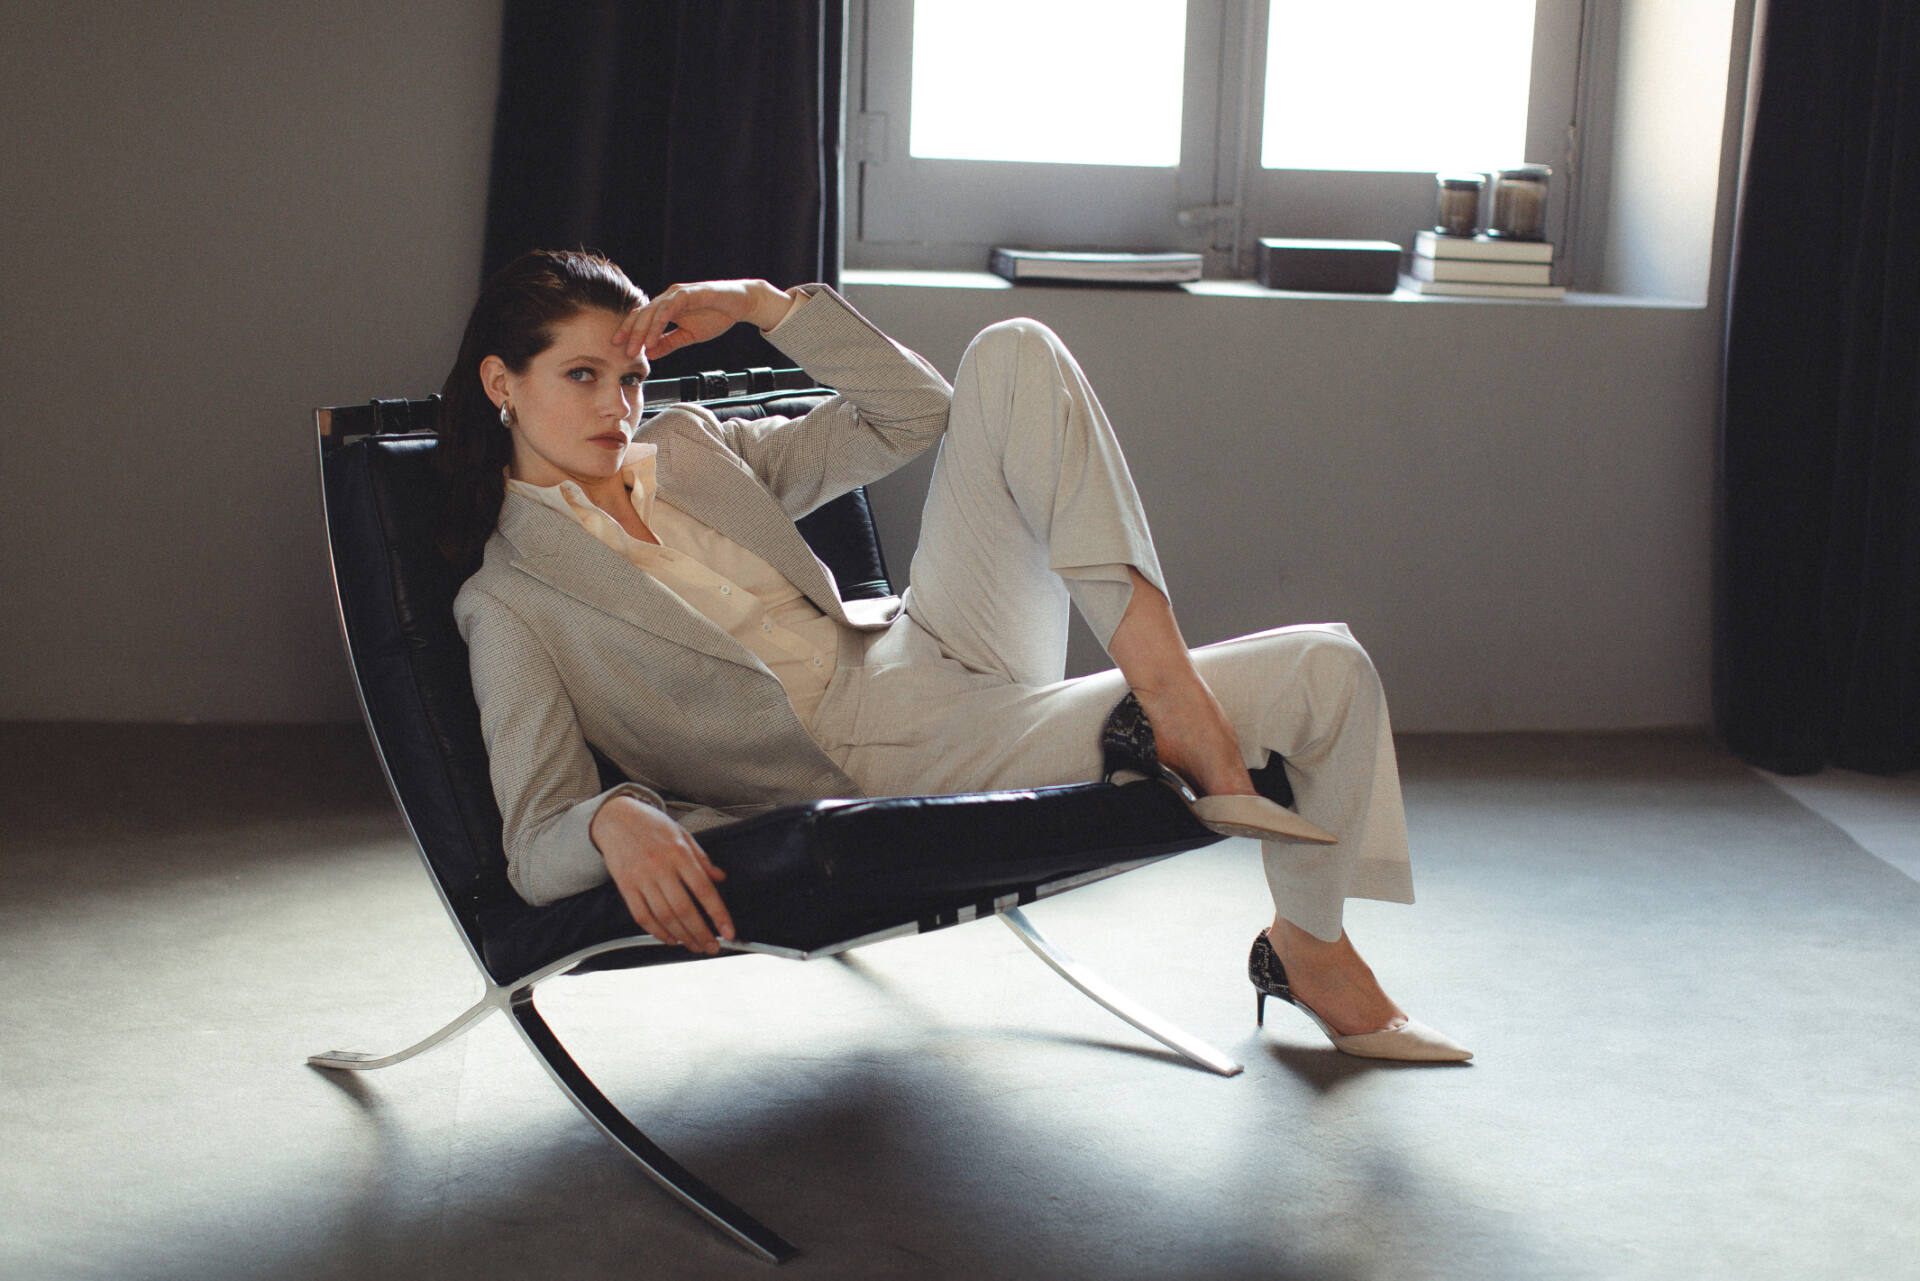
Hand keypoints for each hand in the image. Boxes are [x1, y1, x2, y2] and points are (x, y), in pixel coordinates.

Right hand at [590, 794, 734, 952]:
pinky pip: (642, 916)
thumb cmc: (652, 825)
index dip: (718, 914)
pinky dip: (657, 932)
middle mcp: (660, 868)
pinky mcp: (625, 887)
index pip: (704, 890)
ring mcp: (641, 879)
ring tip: (695, 946)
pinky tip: (669, 938)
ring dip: (682, 936)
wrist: (614, 817)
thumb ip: (701, 858)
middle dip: (701, 933)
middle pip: (684, 909)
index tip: (729, 931)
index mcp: (679, 853)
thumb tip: (720, 878)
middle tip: (712, 948)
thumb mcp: (682, 834)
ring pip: (664, 916)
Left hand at [613, 279, 793, 362]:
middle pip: (643, 314)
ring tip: (638, 347)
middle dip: (631, 333)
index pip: (641, 318)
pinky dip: (660, 320)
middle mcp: (668, 297)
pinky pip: (670, 306)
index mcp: (665, 307)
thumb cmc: (716, 315)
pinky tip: (655, 333)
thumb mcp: (688, 335)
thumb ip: (668, 343)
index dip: (629, 332)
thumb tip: (650, 354)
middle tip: (624, 352)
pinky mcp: (689, 293)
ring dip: (644, 330)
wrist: (741, 304)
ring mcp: (678, 294)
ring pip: (653, 311)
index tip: (619, 348)